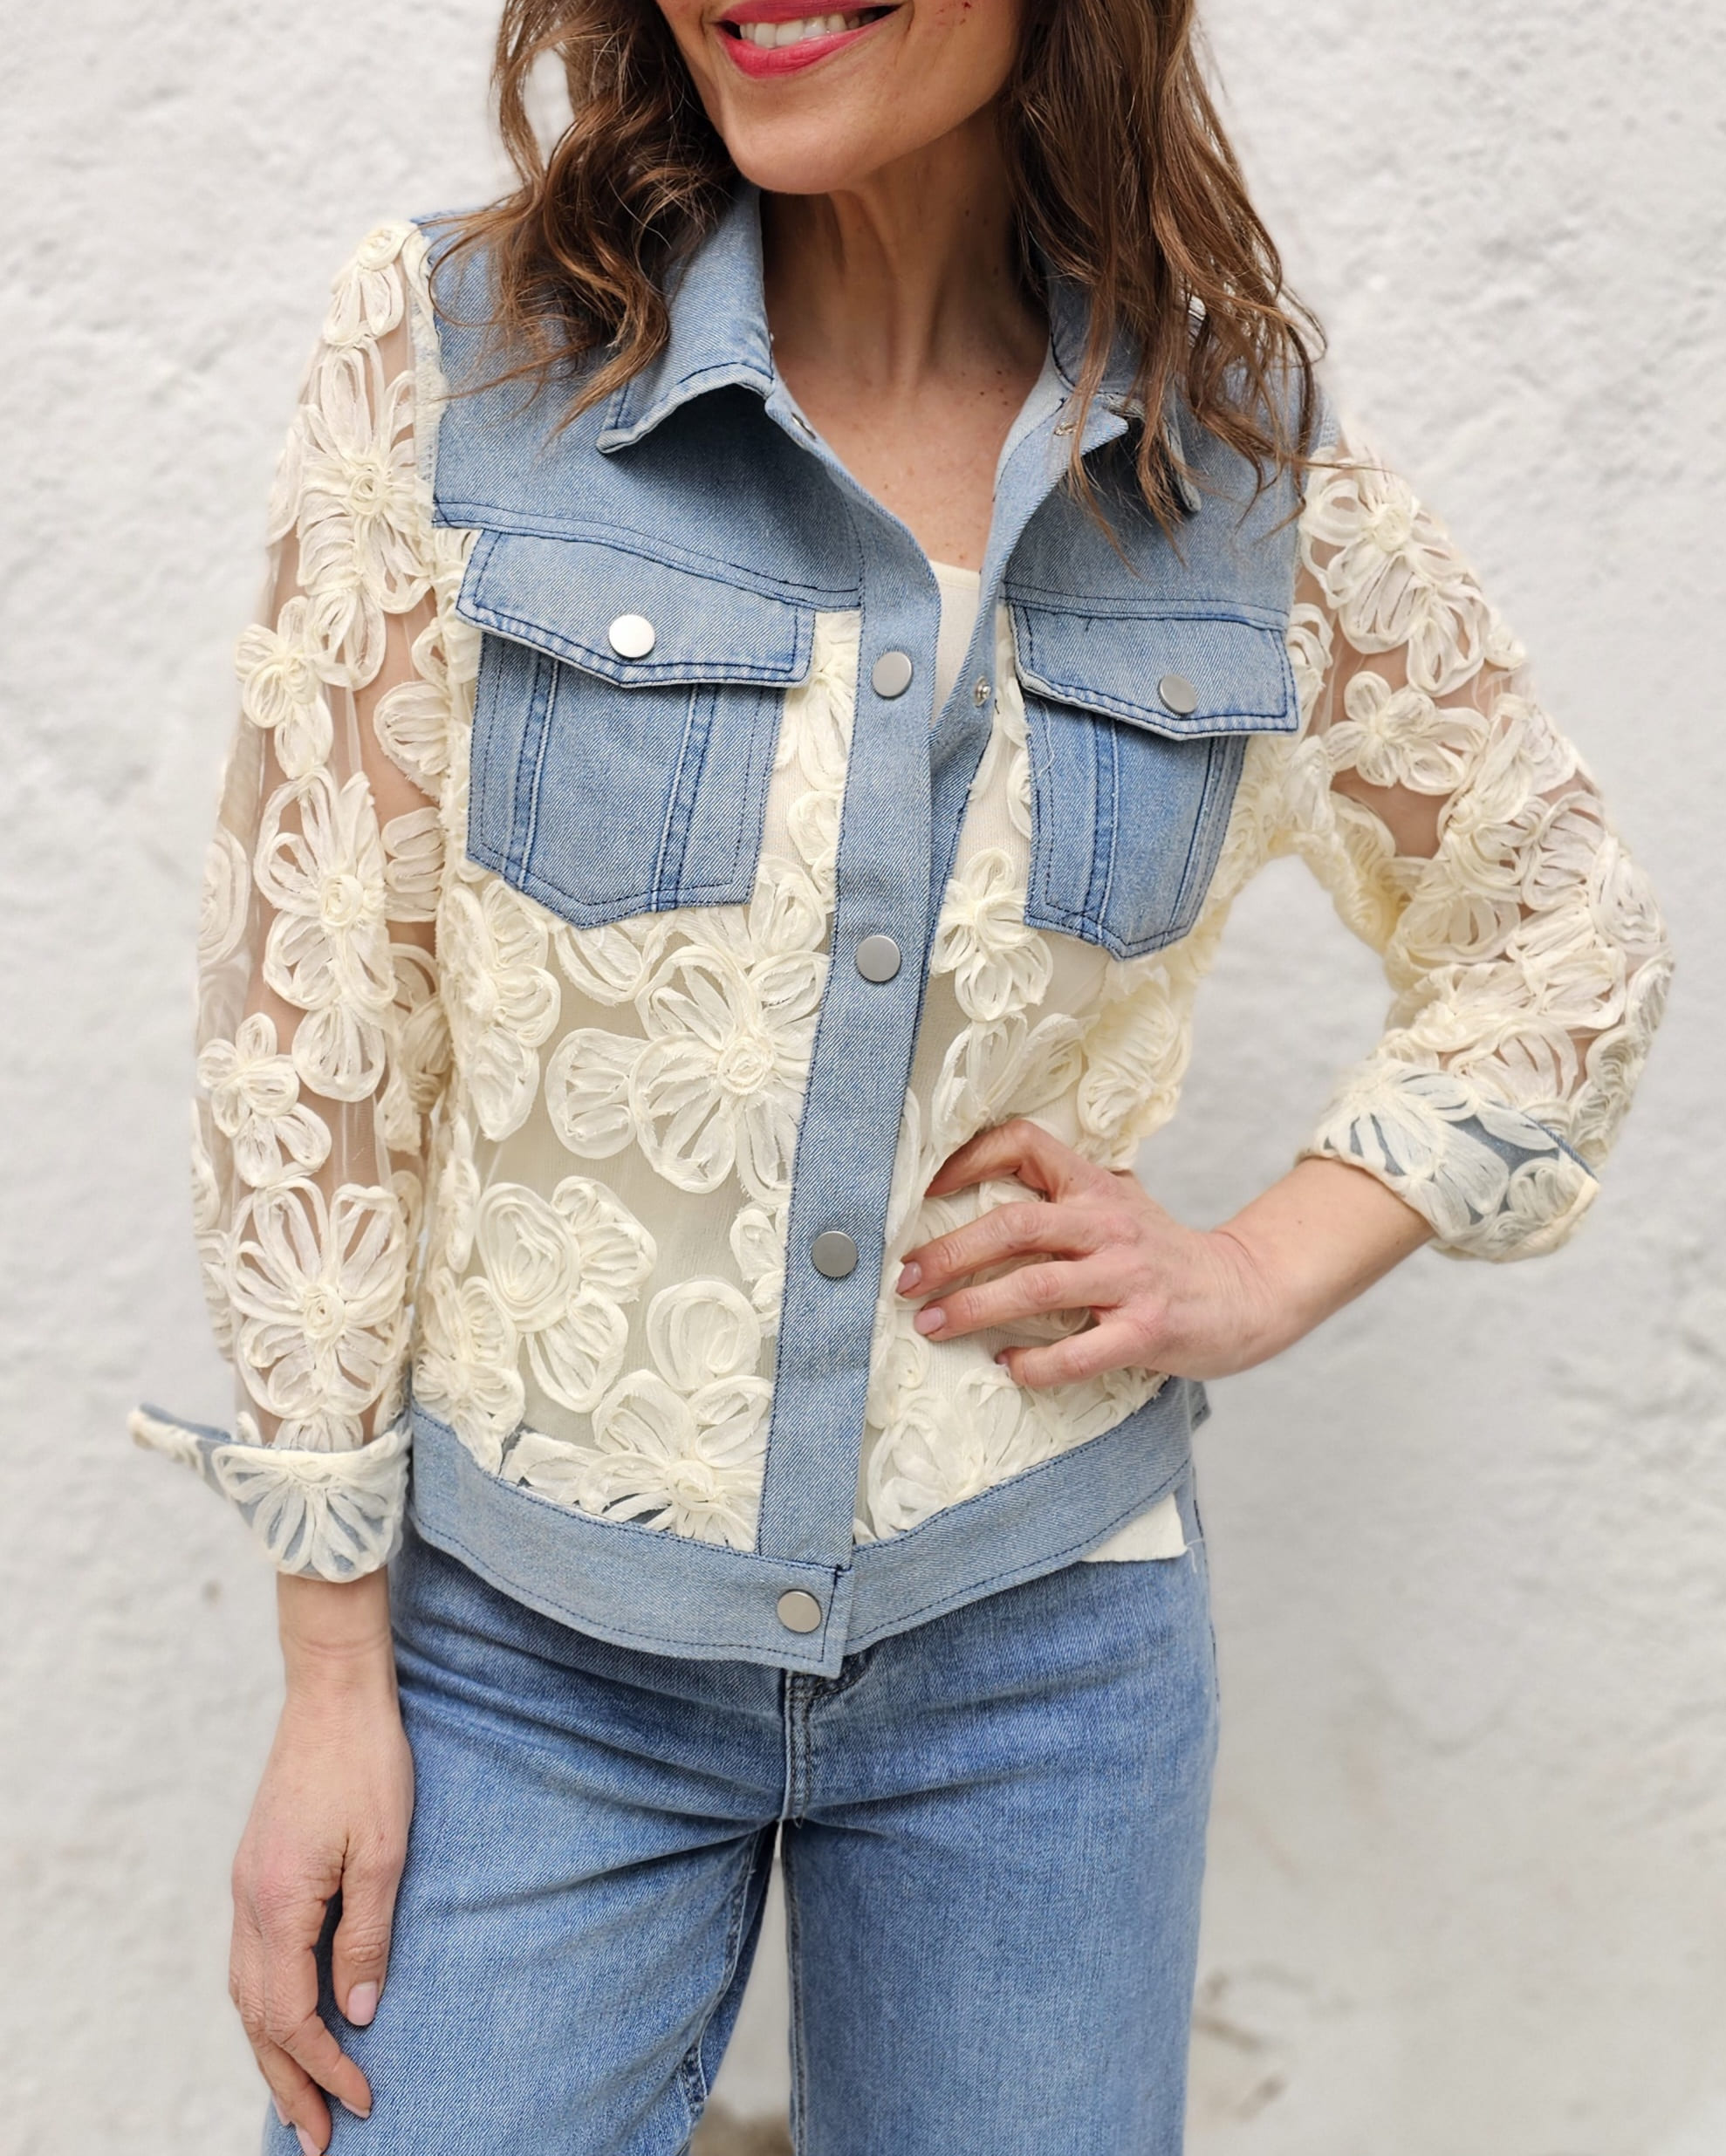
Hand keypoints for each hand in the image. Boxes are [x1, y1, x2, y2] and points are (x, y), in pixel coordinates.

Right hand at [230, 1572, 412, 2153]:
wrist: (333, 1689)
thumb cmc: (369, 1761)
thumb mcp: (385, 1851)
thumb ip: (368, 1937)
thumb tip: (359, 2014)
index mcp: (277, 1904)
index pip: (294, 2015)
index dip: (327, 2067)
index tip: (363, 2103)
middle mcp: (248, 1902)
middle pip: (258, 2018)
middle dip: (287, 2083)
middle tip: (318, 2141)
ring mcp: (246, 1884)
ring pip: (245, 1992)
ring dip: (272, 2050)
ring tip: (301, 2097)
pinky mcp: (256, 1867)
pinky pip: (250, 1958)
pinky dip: (267, 2003)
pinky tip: (288, 2018)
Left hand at [896, 1120, 1430, 1387]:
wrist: (1243, 1293)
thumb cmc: (1159, 1253)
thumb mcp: (1114, 1205)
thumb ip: (1059, 1197)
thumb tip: (969, 1194)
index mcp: (1095, 1186)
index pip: (1025, 1145)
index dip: (969, 1158)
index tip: (924, 1189)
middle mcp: (1109, 1224)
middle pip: (1014, 1225)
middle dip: (949, 1252)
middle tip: (905, 1279)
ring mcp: (1129, 1278)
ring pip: (1035, 1287)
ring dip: (973, 1308)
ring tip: (931, 1324)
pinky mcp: (1146, 1331)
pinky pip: (1076, 1352)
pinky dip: (1033, 1364)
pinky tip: (1007, 1368)